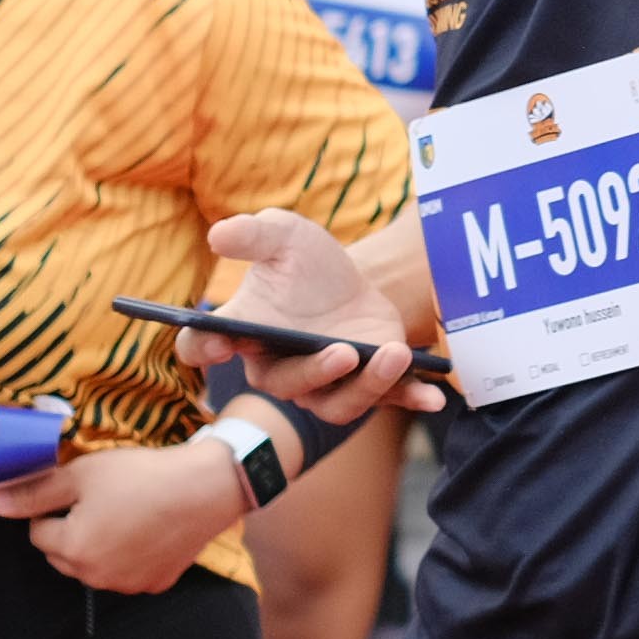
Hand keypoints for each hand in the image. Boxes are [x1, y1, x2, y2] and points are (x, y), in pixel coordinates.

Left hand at [0, 441, 248, 593]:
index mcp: (72, 549)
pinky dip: (132, 556)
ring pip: (95, 566)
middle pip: (64, 555)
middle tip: (101, 500)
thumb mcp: (83, 474)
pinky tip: (150, 530)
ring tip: (127, 513)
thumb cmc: (140, 475)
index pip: (38, 532)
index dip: (54, 507)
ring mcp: (127, 585)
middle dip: (72, 531)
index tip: (79, 489)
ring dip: (100, 546)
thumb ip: (34, 493)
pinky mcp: (155, 584)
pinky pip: (129, 572)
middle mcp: (95, 577)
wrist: (206, 487)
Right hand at [176, 210, 441, 415]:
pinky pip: (387, 401)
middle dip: (315, 372)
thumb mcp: (282, 236)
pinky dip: (410, 400)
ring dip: (367, 384)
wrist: (352, 281)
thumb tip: (219, 234)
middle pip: (284, 384)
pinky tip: (435, 399)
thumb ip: (252, 234)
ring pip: (337, 404)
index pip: (203, 347)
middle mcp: (278, 369)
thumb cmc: (305, 264)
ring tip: (394, 353)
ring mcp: (324, 384)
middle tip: (343, 351)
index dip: (204, 348)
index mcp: (244, 333)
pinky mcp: (366, 384)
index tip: (219, 343)